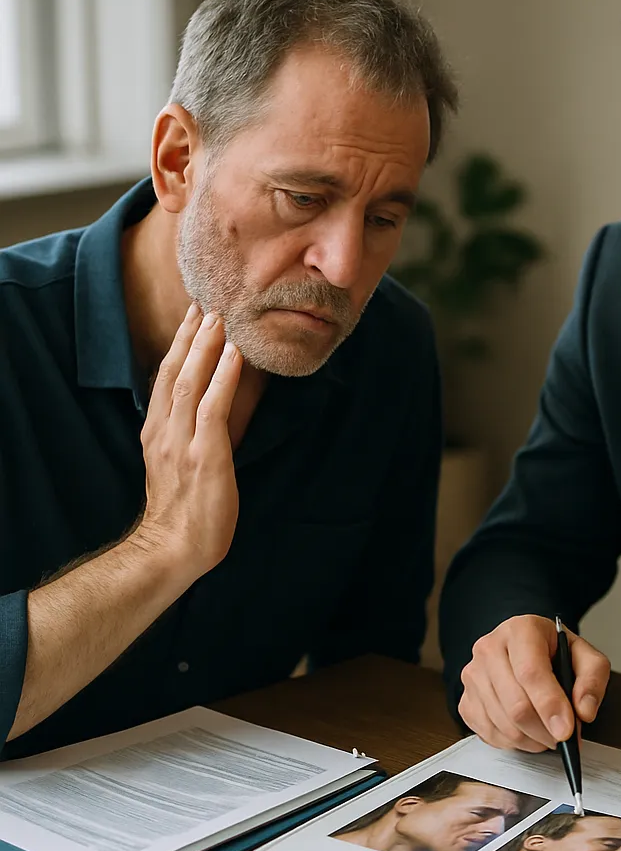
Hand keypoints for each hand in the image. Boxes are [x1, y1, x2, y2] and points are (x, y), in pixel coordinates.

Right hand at [134, 304, 242, 578]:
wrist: (175, 547)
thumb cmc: (185, 510)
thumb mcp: (180, 463)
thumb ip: (190, 434)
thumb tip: (216, 406)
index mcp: (156, 432)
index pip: (163, 378)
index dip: (178, 346)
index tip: (193, 317)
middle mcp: (164, 431)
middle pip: (172, 371)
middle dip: (190, 336)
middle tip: (205, 303)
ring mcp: (182, 442)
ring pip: (189, 382)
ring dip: (205, 347)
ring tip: (219, 318)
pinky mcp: (205, 455)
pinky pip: (213, 408)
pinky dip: (223, 377)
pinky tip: (235, 355)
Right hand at [459, 614, 610, 752]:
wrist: (524, 647)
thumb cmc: (552, 651)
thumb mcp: (585, 656)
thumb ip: (592, 680)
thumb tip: (584, 711)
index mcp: (520, 630)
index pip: (530, 672)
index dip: (549, 706)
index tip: (567, 731)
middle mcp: (489, 648)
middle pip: (515, 704)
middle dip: (545, 731)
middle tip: (563, 738)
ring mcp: (473, 675)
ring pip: (503, 724)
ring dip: (532, 739)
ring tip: (548, 732)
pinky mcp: (466, 700)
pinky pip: (488, 734)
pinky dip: (513, 742)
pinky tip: (527, 731)